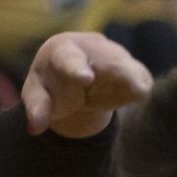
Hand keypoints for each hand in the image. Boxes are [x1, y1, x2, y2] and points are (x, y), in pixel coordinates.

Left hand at [22, 32, 151, 137]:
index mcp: (63, 51)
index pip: (69, 60)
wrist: (72, 74)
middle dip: (120, 70)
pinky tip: (141, 95)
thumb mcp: (37, 94)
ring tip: (140, 92)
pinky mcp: (130, 69)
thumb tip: (35, 128)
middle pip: (108, 59)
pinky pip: (140, 77)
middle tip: (134, 87)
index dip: (76, 69)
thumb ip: (37, 108)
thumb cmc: (51, 83)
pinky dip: (142, 87)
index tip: (85, 79)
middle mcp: (93, 48)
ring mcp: (114, 56)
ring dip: (135, 78)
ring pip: (129, 67)